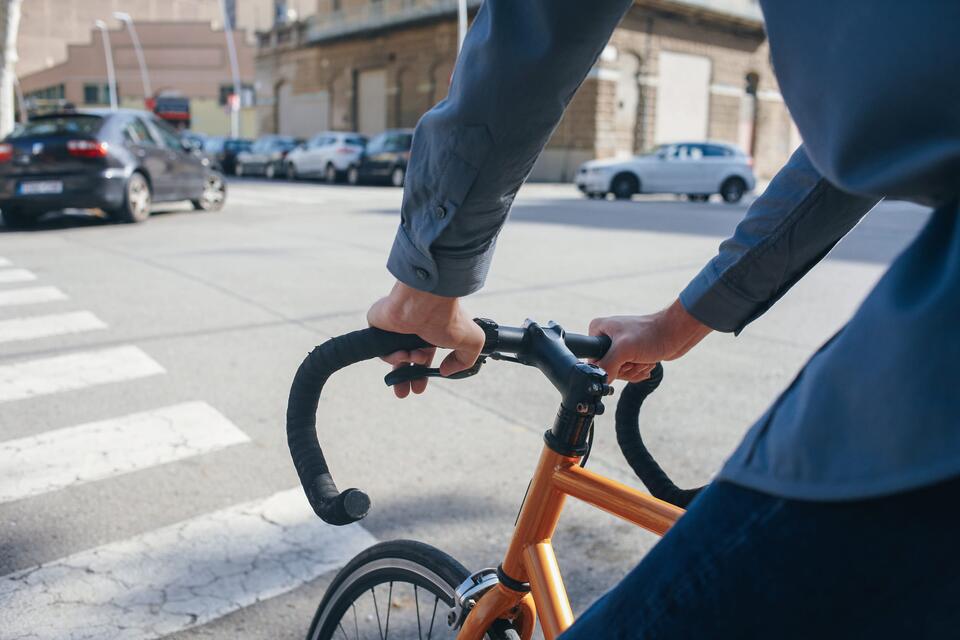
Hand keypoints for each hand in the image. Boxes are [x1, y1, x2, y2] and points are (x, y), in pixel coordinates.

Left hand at [367, 281, 485, 397]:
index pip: (423, 357)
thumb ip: (464, 360)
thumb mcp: (472, 342)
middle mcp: (413, 329)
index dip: (421, 374)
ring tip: (413, 357)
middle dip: (404, 379)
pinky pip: (381, 349)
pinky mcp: (378, 324)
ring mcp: (394, 327)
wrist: (425, 303)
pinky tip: (403, 352)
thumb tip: (445, 371)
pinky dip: (392, 356)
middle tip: (404, 394)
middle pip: (404, 360)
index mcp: (431, 331)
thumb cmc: (448, 318)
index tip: (419, 389)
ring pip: (394, 356)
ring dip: (404, 364)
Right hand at [589, 299, 711, 382]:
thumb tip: (599, 382)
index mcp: (598, 329)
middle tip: (637, 359)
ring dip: (635, 370)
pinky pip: (630, 371)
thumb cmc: (651, 334)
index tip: (624, 360)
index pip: (593, 360)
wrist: (676, 332)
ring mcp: (619, 346)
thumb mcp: (623, 350)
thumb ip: (606, 366)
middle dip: (626, 368)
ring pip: (620, 372)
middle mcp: (607, 336)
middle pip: (607, 368)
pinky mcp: (632, 354)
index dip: (609, 366)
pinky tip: (648, 361)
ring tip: (645, 358)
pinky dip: (640, 370)